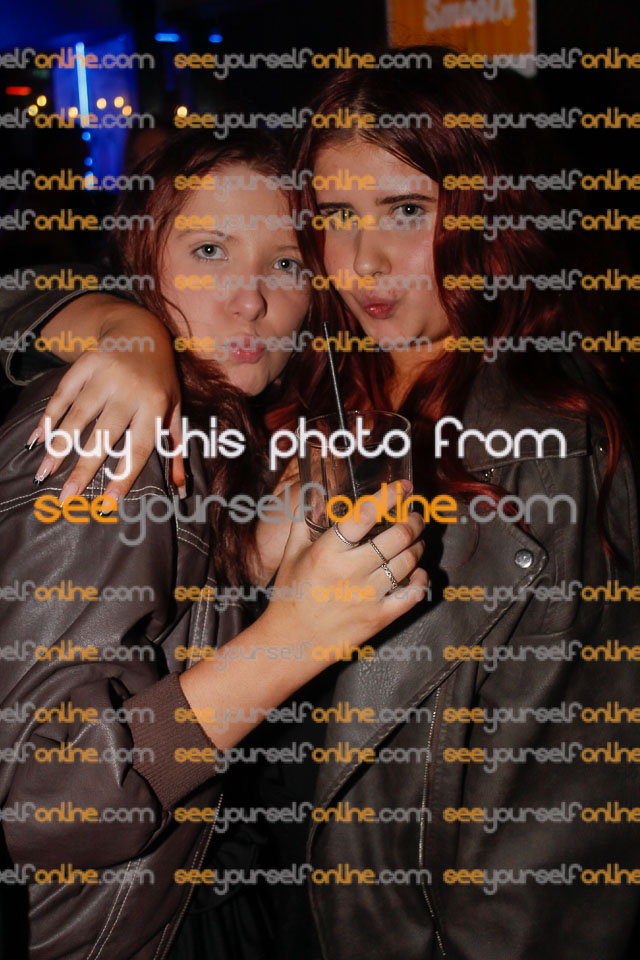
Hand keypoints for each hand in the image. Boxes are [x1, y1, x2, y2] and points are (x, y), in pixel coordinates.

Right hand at [26, 295, 183, 503]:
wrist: (142, 332)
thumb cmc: (160, 382)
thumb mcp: (173, 411)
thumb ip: (174, 449)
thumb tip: (181, 489)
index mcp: (155, 404)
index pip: (138, 447)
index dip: (123, 476)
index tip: (108, 503)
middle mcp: (129, 389)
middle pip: (104, 436)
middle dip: (84, 468)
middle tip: (67, 497)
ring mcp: (105, 374)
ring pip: (78, 416)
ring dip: (58, 446)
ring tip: (46, 472)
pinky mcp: (85, 363)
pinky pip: (62, 395)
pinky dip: (48, 418)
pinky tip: (38, 440)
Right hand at [264, 480, 426, 670]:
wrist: (292, 641)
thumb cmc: (291, 595)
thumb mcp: (291, 554)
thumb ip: (304, 521)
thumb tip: (314, 493)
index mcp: (327, 552)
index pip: (365, 514)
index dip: (389, 496)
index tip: (402, 488)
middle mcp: (350, 571)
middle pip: (397, 535)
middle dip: (413, 521)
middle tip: (414, 516)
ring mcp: (368, 595)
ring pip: (409, 560)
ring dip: (418, 545)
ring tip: (416, 540)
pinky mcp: (379, 617)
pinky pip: (414, 594)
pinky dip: (421, 578)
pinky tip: (417, 571)